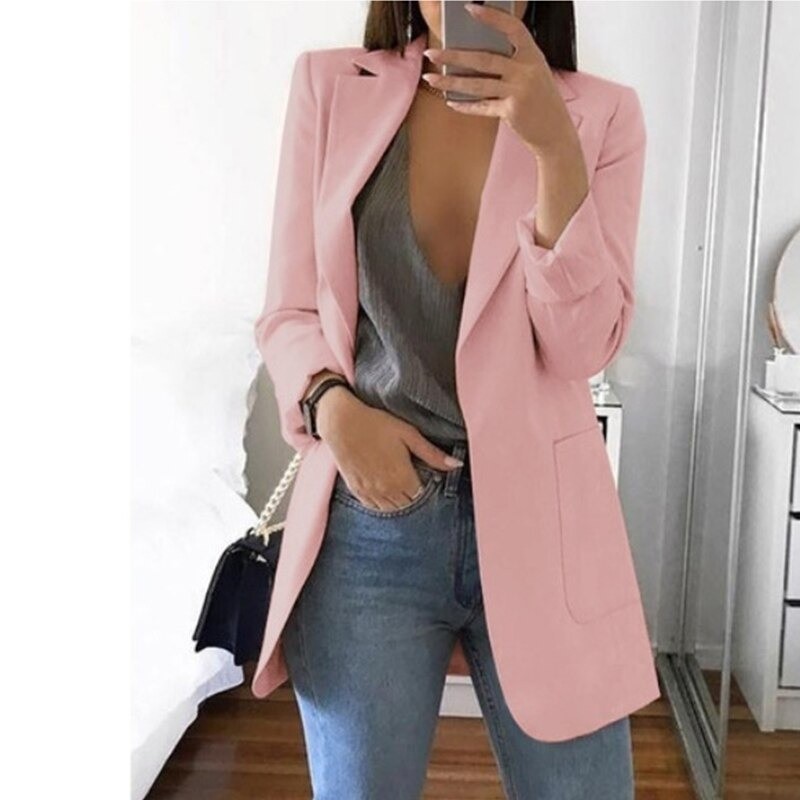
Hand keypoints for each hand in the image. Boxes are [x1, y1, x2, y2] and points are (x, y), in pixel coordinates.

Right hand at [316, 390, 462, 511]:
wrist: (341, 422)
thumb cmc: (376, 424)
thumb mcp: (409, 434)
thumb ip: (432, 454)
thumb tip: (456, 465)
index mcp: (403, 478)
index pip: (422, 495)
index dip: (426, 487)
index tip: (425, 476)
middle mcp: (387, 490)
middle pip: (408, 504)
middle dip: (413, 495)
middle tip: (413, 479)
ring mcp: (370, 492)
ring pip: (391, 509)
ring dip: (398, 501)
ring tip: (399, 484)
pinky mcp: (356, 489)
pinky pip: (373, 507)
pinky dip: (381, 503)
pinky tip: (384, 490)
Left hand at [421, 2, 578, 158]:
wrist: (556, 132)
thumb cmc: (541, 101)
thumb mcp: (534, 74)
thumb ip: (512, 63)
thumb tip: (475, 57)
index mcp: (533, 55)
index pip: (512, 28)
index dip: (491, 17)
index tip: (469, 8)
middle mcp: (527, 71)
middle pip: (484, 59)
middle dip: (453, 55)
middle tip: (432, 53)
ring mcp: (519, 91)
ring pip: (477, 84)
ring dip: (451, 81)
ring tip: (431, 77)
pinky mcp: (511, 111)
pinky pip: (482, 106)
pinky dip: (465, 105)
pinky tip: (451, 101)